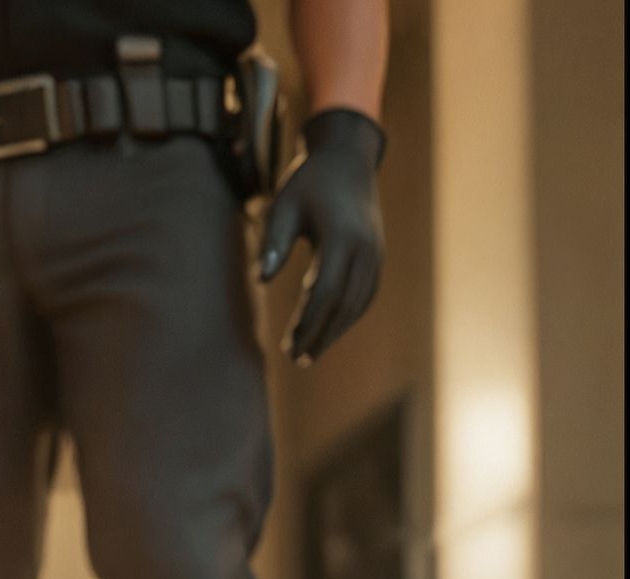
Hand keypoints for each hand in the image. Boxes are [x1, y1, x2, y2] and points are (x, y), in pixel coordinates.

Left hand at [259, 108, 386, 363]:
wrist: (347, 158)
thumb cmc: (308, 182)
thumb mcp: (283, 206)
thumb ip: (273, 243)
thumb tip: (262, 280)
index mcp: (342, 237)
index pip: (324, 293)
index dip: (307, 324)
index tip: (288, 346)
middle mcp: (365, 248)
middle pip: (343, 304)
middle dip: (320, 335)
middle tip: (297, 360)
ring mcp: (376, 251)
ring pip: (358, 302)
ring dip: (336, 331)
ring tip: (311, 354)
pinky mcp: (377, 253)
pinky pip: (366, 293)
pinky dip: (349, 315)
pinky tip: (330, 330)